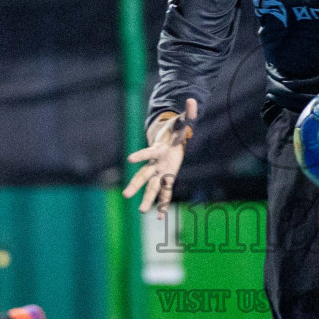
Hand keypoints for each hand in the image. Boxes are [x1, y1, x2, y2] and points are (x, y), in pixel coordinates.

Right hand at [123, 98, 196, 214]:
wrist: (169, 139)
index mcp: (158, 150)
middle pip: (145, 175)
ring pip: (152, 187)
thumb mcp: (181, 122)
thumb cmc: (174, 131)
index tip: (130, 159)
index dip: (141, 155)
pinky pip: (165, 193)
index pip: (148, 153)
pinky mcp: (167, 178)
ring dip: (147, 199)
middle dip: (136, 185)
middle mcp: (156, 164)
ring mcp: (160, 172)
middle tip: (126, 195)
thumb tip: (192, 100)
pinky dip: (163, 205)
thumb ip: (188, 113)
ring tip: (141, 211)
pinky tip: (160, 218)